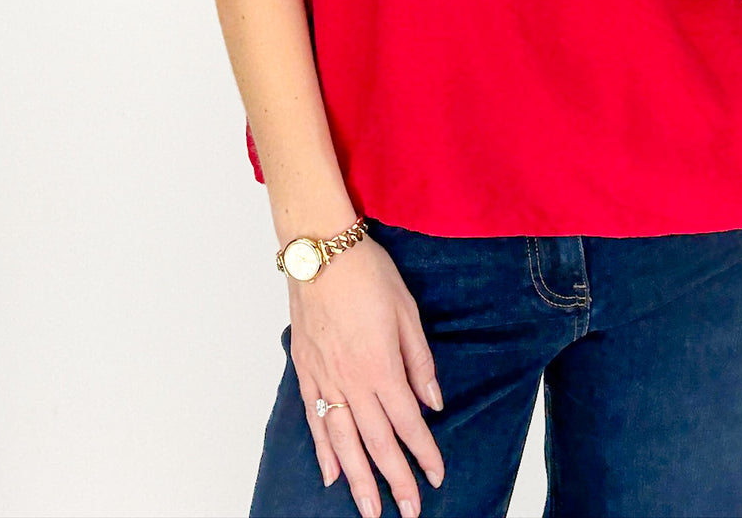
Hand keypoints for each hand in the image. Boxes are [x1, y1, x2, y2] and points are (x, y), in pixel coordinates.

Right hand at [287, 233, 444, 517]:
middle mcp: (352, 381)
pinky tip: (331, 474)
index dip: (424, 453)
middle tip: (407, 511)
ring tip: (369, 510)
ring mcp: (325, 378)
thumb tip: (433, 402)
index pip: (407, 423)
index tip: (436, 478)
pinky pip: (314, 419)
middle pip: (377, 442)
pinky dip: (322, 450)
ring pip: (343, 441)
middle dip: (395, 480)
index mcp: (381, 366)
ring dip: (358, 479)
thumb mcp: (407, 311)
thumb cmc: (368, 273)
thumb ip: (420, 361)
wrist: (320, 249)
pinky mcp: (305, 370)